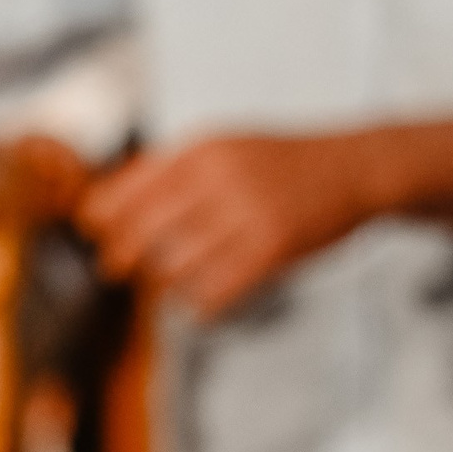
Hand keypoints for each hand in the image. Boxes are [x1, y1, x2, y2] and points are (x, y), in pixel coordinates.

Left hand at [79, 134, 379, 317]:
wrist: (356, 168)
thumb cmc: (279, 163)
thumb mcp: (221, 147)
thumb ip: (166, 171)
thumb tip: (98, 207)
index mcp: (200, 151)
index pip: (125, 193)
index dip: (101, 220)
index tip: (96, 234)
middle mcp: (220, 179)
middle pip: (141, 235)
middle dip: (122, 257)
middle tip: (117, 269)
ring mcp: (247, 215)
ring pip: (175, 268)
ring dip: (167, 283)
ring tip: (176, 280)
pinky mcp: (272, 250)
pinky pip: (213, 292)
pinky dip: (200, 304)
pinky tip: (203, 301)